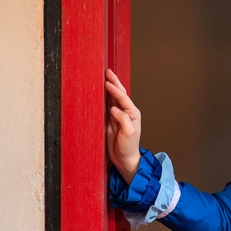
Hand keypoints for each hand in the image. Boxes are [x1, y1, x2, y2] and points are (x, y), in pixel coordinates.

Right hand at [105, 68, 141, 182]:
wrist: (124, 159)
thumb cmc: (129, 147)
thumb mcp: (129, 134)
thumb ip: (123, 120)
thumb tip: (114, 109)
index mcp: (132, 113)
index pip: (122, 98)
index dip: (115, 89)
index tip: (107, 82)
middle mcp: (125, 112)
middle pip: (119, 94)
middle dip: (113, 82)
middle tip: (107, 71)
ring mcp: (117, 116)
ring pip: (111, 98)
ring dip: (108, 88)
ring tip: (102, 78)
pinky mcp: (110, 121)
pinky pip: (106, 107)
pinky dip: (102, 99)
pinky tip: (98, 93)